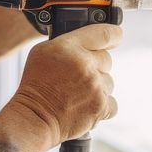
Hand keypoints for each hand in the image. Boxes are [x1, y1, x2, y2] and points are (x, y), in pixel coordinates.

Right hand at [9, 24, 121, 143]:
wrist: (35, 117)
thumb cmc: (36, 85)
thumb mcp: (43, 52)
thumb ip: (68, 43)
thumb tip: (88, 42)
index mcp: (69, 47)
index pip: (104, 34)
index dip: (114, 35)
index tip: (115, 37)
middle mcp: (84, 64)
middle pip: (106, 59)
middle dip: (95, 66)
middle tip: (77, 76)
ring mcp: (95, 86)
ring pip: (108, 81)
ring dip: (97, 86)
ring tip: (77, 93)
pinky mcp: (101, 107)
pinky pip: (112, 102)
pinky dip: (101, 105)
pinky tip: (85, 105)